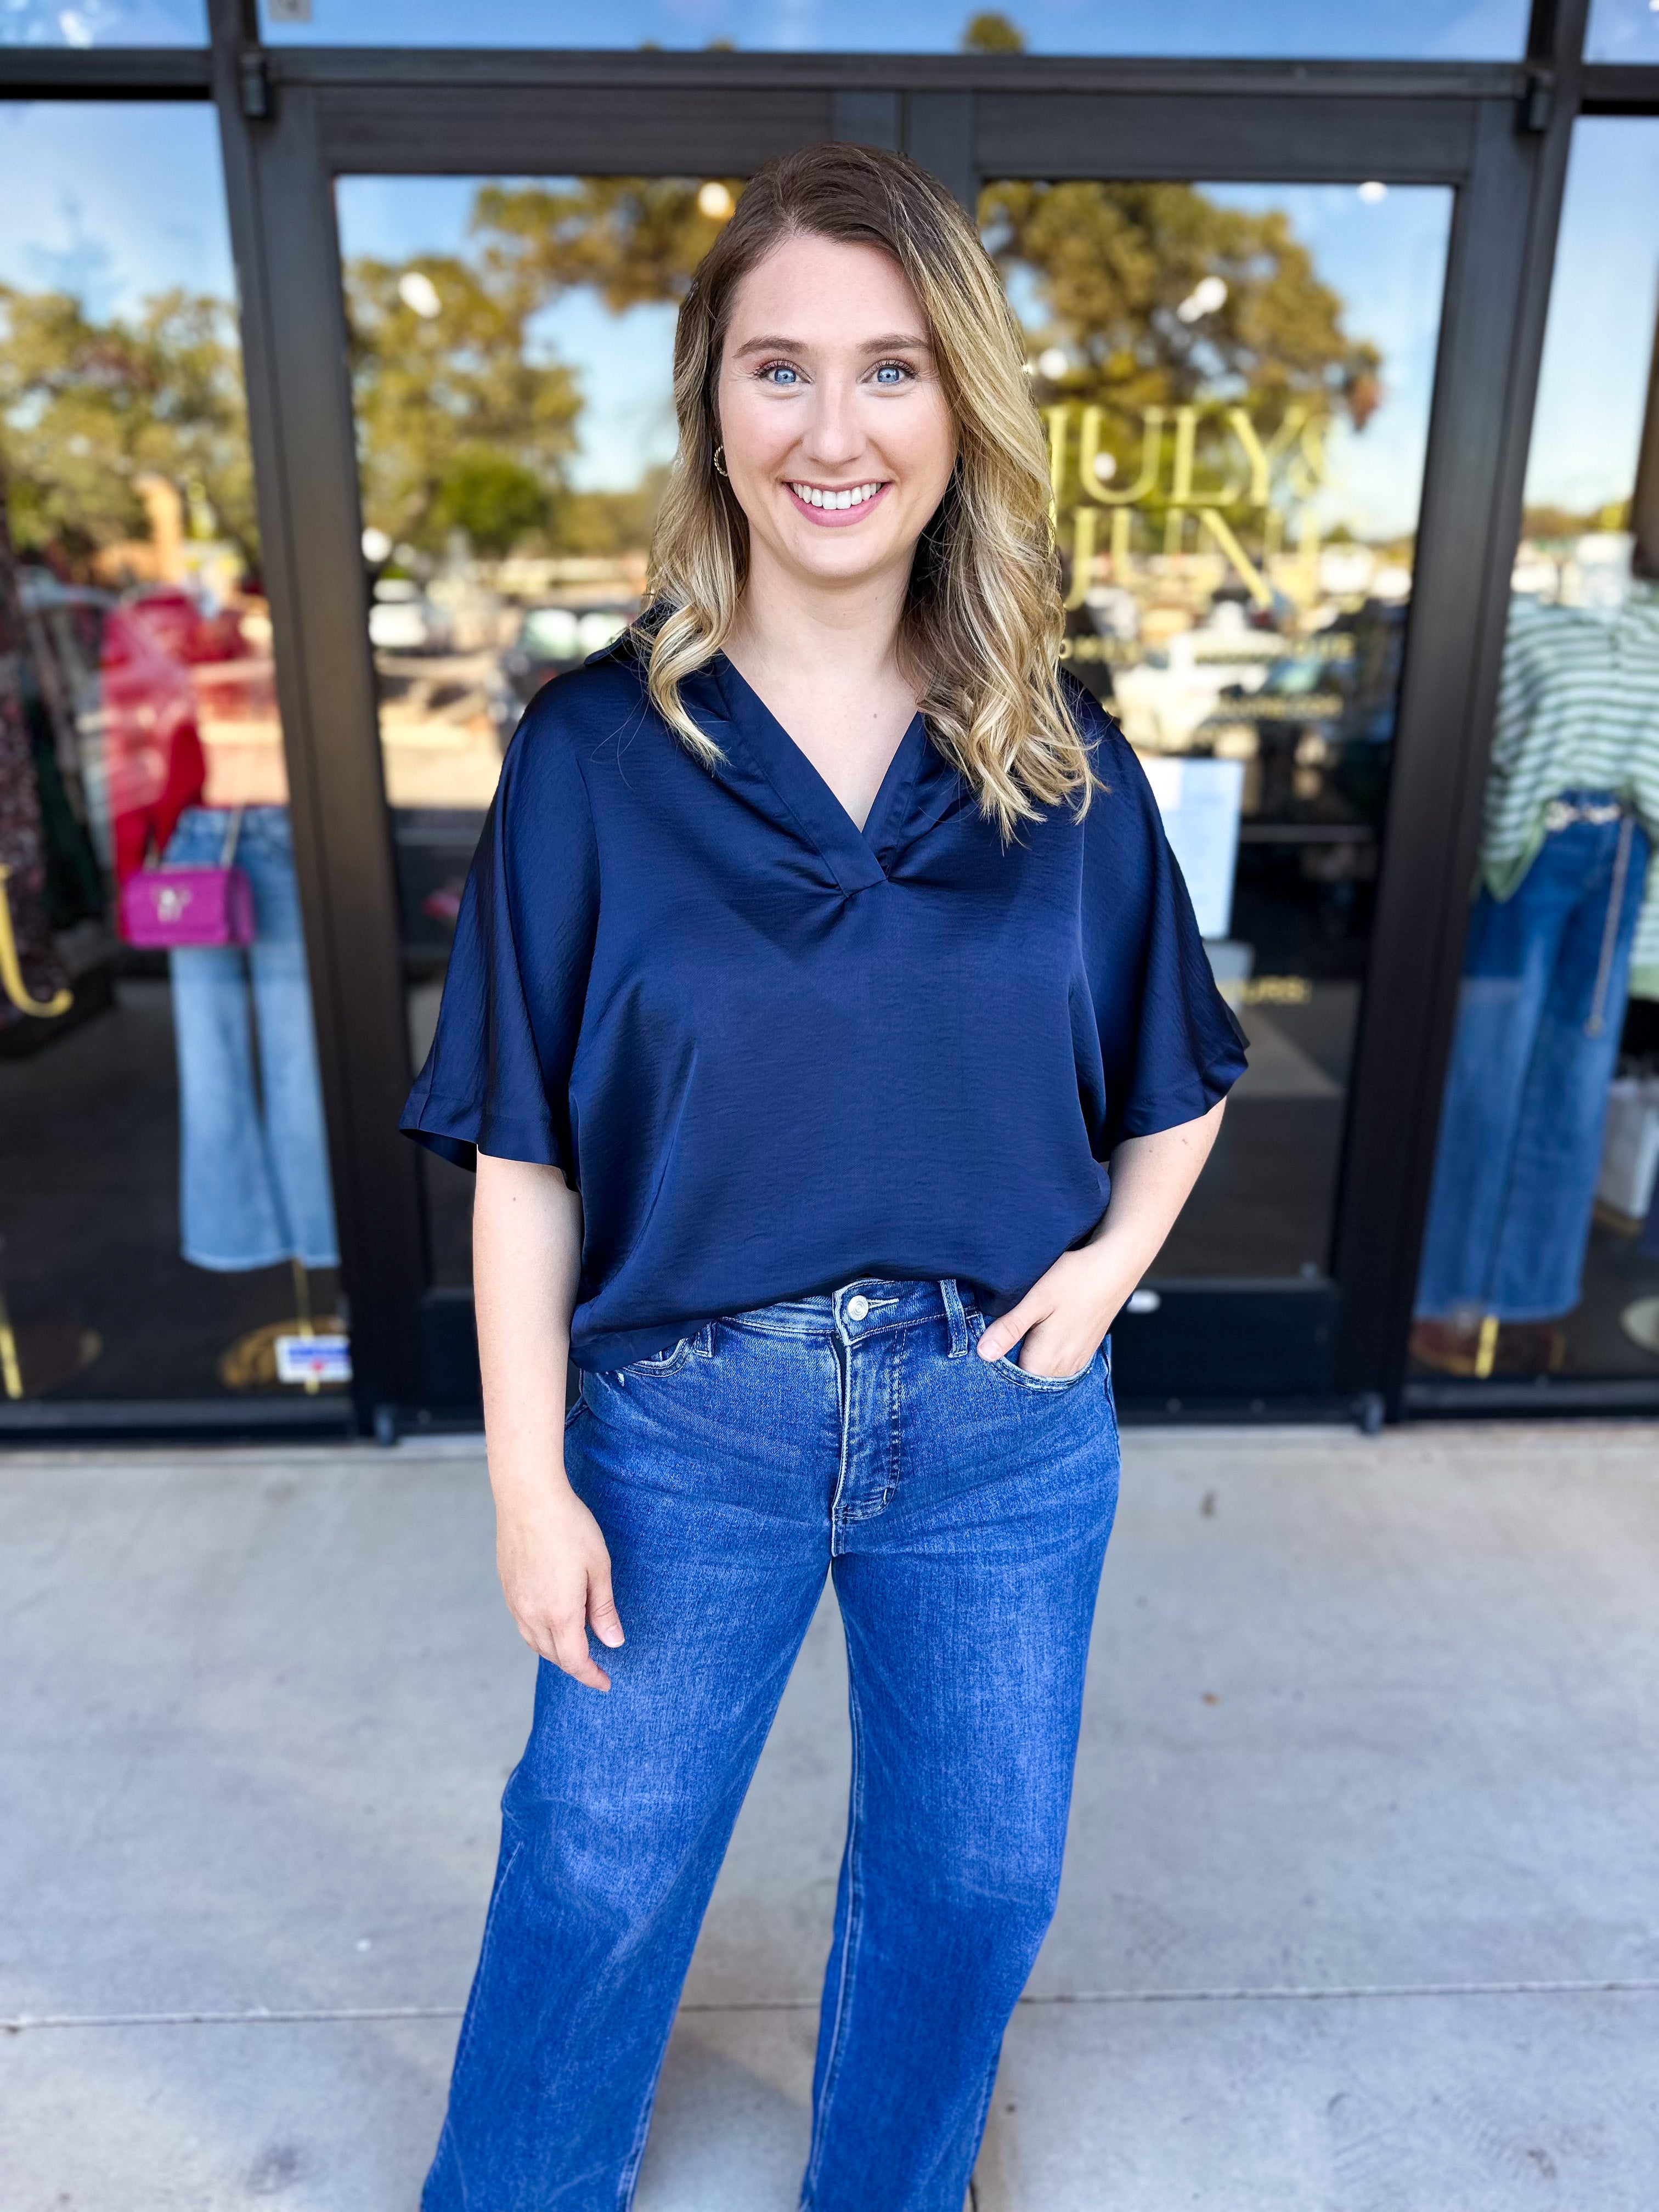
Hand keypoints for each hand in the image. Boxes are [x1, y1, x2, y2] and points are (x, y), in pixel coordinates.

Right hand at [495, 1475, 623, 1692]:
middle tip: (596, 1665)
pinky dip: (540, 1634)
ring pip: (535, 1642)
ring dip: (556, 1651)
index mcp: (560, 1613)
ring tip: (576, 1646)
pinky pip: (523, 1624)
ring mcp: (516, 1602)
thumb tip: (613, 1642)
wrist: (528, 1498)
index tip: (605, 1683)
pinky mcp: (507, 1588)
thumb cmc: (570, 1527)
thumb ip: (603, 1609)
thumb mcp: (599, 1567)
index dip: (591, 1676)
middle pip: (554, 1656)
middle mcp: (533, 1614)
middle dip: (576, 1665)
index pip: (575, 1661)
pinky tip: (552, 1622)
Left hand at [975, 1245, 1134, 1378]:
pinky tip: (1038, 1330)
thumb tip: (983, 1353)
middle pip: (1026, 1376)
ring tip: (1019, 1329)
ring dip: (1026, 1354)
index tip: (984, 1348)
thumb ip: (1010, 1328)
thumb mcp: (1036, 1300)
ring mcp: (1076, 1360)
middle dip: (1009, 1360)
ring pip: (1041, 1369)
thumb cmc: (1077, 1278)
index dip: (994, 1367)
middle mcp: (1064, 1368)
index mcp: (1048, 1361)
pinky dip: (1043, 1350)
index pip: (1011, 1382)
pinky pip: (1056, 1361)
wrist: (1115, 1265)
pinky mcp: (1083, 1349)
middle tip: (997, 1334)